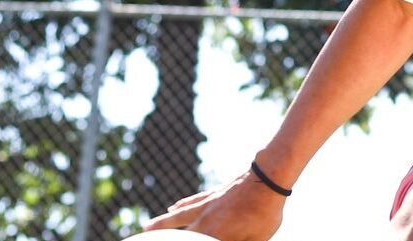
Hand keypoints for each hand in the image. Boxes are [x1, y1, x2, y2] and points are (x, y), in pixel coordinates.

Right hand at [144, 170, 285, 240]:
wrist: (268, 177)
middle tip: (144, 238)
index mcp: (214, 234)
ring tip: (146, 227)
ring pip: (179, 215)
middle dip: (162, 238)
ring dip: (162, 222)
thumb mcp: (257, 239)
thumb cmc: (265, 212)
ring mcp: (208, 204)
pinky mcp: (215, 193)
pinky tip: (173, 208)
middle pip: (178, 233)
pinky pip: (193, 201)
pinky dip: (181, 205)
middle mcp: (205, 219)